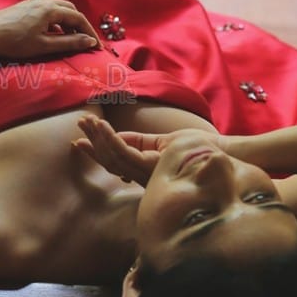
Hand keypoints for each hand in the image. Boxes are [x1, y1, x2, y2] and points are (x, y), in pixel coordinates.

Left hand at [0, 0, 100, 60]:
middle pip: (70, 10)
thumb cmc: (14, 42)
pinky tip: (52, 33)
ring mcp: (33, 2)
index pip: (78, 18)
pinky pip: (48, 10)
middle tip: (85, 41)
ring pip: (59, 8)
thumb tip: (90, 42)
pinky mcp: (24, 6)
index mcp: (50, 9)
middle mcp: (43, 1)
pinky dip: (57, 20)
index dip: (89, 32)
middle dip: (80, 25)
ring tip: (70, 39)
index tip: (97, 46)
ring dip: (68, 22)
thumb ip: (69, 43)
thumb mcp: (44, 45)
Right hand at [73, 116, 223, 185]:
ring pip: (114, 156)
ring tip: (88, 122)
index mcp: (144, 170)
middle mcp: (142, 175)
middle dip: (93, 142)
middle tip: (78, 127)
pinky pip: (125, 153)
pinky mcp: (151, 165)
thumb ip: (142, 142)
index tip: (78, 141)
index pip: (114, 162)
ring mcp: (146, 172)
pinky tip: (103, 128)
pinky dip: (111, 139)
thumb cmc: (196, 149)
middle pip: (109, 160)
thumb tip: (120, 137)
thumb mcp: (165, 142)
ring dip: (99, 137)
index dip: (96, 151)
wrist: (217, 152)